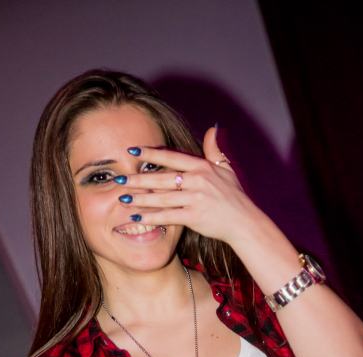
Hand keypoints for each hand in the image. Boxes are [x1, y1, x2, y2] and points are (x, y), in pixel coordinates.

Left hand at [115, 127, 260, 244]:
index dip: (150, 154)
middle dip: (137, 178)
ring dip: (140, 198)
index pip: (171, 157)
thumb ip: (215, 149)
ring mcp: (195, 199)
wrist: (244, 222)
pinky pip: (167, 216)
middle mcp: (197, 180)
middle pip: (161, 178)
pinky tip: (136, 218)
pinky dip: (150, 217)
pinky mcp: (194, 216)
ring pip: (161, 197)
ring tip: (122, 197)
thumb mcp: (227, 168)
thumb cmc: (234, 197)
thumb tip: (212, 128)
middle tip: (118, 178)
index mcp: (202, 167)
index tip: (132, 151)